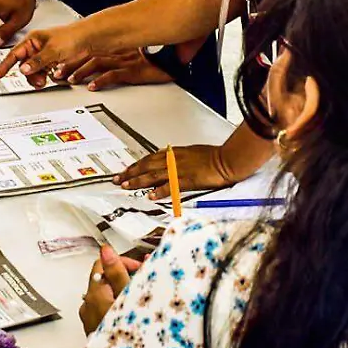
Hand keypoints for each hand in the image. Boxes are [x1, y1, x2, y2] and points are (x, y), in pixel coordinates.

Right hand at [0, 22, 102, 82]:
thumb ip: (36, 61)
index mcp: (32, 40)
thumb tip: (23, 69)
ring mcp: (44, 56)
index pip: (14, 54)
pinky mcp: (52, 62)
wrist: (88, 40)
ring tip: (47, 79)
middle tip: (39, 80)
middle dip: (30, 75)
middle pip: (24, 67)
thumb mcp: (52, 50)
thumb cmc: (72, 37)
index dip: (5, 65)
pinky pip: (44, 73)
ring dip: (39, 78)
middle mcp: (36, 48)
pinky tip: (54, 74)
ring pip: (34, 72)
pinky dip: (47, 76)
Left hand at [65, 48, 170, 90]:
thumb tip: (96, 69)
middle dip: (70, 65)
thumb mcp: (129, 57)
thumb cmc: (152, 59)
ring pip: (97, 64)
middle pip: (88, 56)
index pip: (88, 51)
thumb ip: (114, 60)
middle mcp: (117, 53)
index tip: (58, 64)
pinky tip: (92, 86)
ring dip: (82, 72)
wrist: (172, 58)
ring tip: (71, 80)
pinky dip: (101, 81)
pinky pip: (115, 75)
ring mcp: (125, 61)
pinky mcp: (134, 71)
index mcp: (115, 49)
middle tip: (57, 73)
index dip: (72, 58)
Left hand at [78, 246, 141, 334]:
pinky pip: (104, 309)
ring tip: (139, 297)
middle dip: (123, 276)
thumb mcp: (127, 296)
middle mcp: (87, 304)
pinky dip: (116, 305)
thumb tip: (106, 250)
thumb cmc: (126, 330)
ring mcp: (89, 318)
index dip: (121, 261)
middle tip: (142, 281)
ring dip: (120, 291)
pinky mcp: (95, 329)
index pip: (102, 264)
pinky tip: (131, 311)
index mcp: (94, 293)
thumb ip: (117, 272)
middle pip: (103, 279)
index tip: (138, 268)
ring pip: (105, 294)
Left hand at [115, 143, 244, 200]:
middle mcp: (174, 159)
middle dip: (131, 172)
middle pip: (147, 165)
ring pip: (152, 174)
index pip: (150, 158)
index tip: (127, 170)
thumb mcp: (194, 152)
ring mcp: (179, 169)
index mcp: (175, 153)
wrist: (228, 159)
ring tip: (126, 186)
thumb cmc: (215, 157)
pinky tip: (150, 195)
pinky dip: (158, 190)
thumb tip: (171, 159)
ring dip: (138, 180)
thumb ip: (180, 157)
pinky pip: (168, 186)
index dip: (137, 165)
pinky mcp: (187, 179)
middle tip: (119, 178)